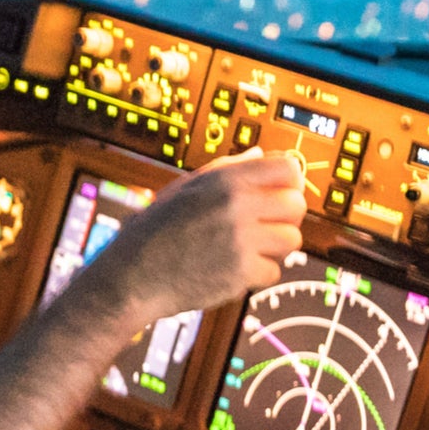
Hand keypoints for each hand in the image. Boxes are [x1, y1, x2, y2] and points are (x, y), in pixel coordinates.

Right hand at [76, 149, 305, 327]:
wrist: (132, 274)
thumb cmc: (156, 230)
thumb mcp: (186, 187)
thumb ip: (227, 169)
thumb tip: (259, 154)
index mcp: (225, 179)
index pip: (287, 169)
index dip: (289, 183)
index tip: (280, 195)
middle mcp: (236, 205)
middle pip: (296, 205)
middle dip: (285, 218)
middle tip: (265, 227)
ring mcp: (240, 240)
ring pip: (292, 240)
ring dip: (275, 248)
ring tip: (249, 250)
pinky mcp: (241, 273)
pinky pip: (275, 271)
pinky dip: (259, 275)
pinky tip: (235, 270)